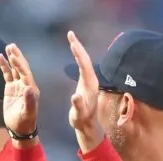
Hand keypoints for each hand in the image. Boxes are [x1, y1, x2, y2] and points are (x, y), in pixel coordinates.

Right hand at [0, 43, 39, 138]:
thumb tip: (29, 88)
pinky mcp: (11, 88)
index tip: (13, 56)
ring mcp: (18, 86)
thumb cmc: (24, 122)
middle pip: (21, 68)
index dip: (20, 65)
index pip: (25, 74)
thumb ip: (29, 101)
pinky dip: (4, 66)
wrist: (19, 129)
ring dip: (12, 58)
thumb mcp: (27, 113)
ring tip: (8, 47)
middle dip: (17, 57)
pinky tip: (0, 57)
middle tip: (12, 46)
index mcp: (31, 89)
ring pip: (15, 69)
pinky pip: (8, 74)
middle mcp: (26, 85)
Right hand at [65, 31, 103, 152]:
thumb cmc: (81, 120)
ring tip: (71, 39)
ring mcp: (89, 80)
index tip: (72, 42)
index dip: (78, 53)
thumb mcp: (78, 115)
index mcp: (90, 84)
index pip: (84, 64)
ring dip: (78, 49)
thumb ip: (77, 106)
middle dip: (78, 46)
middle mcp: (91, 80)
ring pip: (84, 61)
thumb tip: (75, 97)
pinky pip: (81, 65)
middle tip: (70, 34)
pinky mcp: (86, 82)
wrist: (87, 125)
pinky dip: (77, 56)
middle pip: (85, 59)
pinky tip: (74, 52)